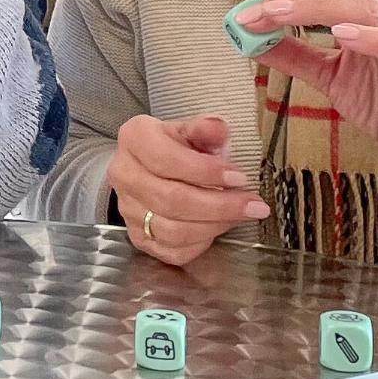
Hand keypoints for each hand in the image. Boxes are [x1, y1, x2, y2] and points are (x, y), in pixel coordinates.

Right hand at [107, 113, 269, 265]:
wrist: (150, 166)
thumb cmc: (174, 146)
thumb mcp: (190, 129)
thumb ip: (205, 129)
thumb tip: (218, 127)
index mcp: (134, 139)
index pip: (167, 160)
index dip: (205, 172)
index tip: (238, 177)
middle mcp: (125, 175)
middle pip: (172, 199)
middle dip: (219, 205)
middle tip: (252, 204)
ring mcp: (129, 210)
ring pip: (173, 230)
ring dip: (214, 225)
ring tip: (239, 214)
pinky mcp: (139, 237)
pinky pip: (173, 251)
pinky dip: (201, 242)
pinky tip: (218, 227)